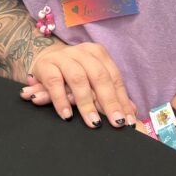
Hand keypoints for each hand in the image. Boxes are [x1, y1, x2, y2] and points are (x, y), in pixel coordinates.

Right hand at [20, 42, 137, 128]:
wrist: (44, 60)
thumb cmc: (73, 73)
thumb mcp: (92, 81)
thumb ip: (110, 94)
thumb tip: (131, 113)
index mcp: (98, 54)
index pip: (113, 77)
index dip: (122, 99)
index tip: (129, 121)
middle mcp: (82, 52)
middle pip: (99, 76)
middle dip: (109, 101)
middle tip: (116, 123)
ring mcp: (63, 57)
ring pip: (78, 78)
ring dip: (87, 103)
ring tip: (93, 123)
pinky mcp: (46, 65)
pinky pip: (54, 82)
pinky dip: (61, 100)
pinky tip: (67, 116)